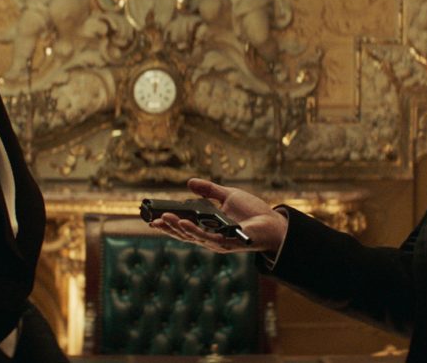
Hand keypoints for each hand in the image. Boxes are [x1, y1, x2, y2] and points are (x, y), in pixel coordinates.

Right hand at [149, 178, 287, 253]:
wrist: (273, 222)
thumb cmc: (253, 212)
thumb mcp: (228, 196)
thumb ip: (209, 191)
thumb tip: (189, 182)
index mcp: (210, 228)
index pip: (185, 227)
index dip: (170, 224)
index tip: (154, 219)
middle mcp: (211, 238)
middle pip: (185, 234)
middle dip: (169, 228)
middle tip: (153, 221)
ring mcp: (218, 243)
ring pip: (193, 237)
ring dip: (178, 229)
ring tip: (165, 219)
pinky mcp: (227, 243)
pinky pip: (207, 237)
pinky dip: (194, 231)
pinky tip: (184, 223)